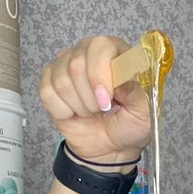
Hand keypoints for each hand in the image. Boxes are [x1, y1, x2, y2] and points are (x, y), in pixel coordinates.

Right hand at [39, 35, 151, 165]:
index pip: (101, 47)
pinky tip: (75, 113)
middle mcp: (89, 52)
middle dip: (90, 97)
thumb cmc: (130, 124)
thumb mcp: (144, 111)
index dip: (100, 75)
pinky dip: (63, 111)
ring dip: (80, 106)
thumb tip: (118, 80)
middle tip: (102, 109)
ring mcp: (66, 65)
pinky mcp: (49, 81)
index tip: (107, 101)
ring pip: (61, 80)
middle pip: (76, 64)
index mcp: (116, 52)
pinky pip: (48, 93)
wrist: (111, 146)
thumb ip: (136, 92)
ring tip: (92, 111)